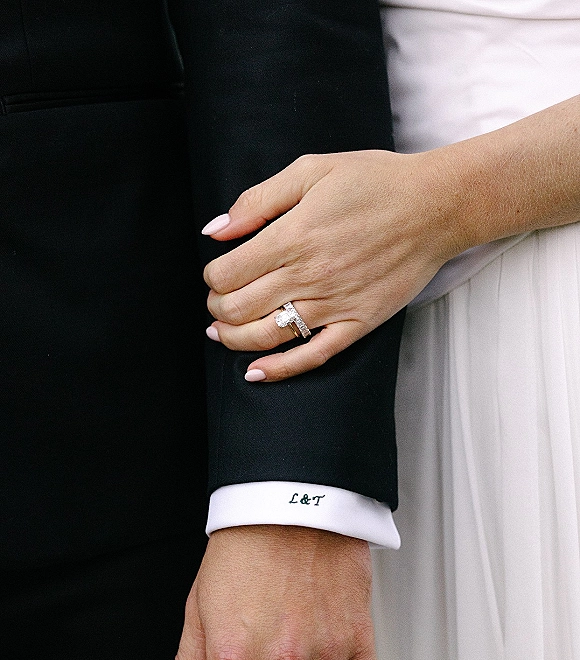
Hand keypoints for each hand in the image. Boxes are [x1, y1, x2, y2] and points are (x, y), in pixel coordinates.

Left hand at [202, 149, 458, 380]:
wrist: (436, 205)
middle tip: (219, 300)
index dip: (213, 277)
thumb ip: (257, 200)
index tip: (218, 272)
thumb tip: (215, 230)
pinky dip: (280, 369)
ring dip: (233, 338)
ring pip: (265, 336)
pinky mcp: (358, 323)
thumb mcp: (311, 170)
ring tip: (224, 331)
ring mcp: (334, 304)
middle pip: (238, 308)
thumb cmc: (375, 182)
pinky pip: (312, 356)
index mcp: (292, 236)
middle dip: (217, 308)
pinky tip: (256, 373)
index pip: (227, 273)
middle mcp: (309, 275)